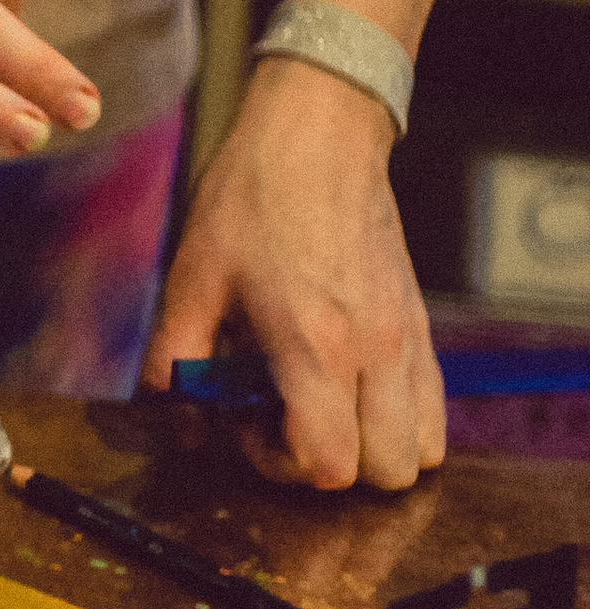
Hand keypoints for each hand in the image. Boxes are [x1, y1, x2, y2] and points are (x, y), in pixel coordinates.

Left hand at [143, 62, 442, 490]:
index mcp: (316, 346)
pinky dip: (398, 420)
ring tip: (320, 404)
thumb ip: (174, 357)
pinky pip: (433, 408)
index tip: (244, 422)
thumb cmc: (252, 199)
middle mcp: (375, 352)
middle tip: (281, 416)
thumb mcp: (191, 278)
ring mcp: (406, 340)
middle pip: (384, 472)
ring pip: (421, 450)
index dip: (279, 465)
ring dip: (371, 449)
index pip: (328, 466)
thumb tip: (174, 411)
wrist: (319, 135)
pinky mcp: (419, 325)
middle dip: (328, 466)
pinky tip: (347, 382)